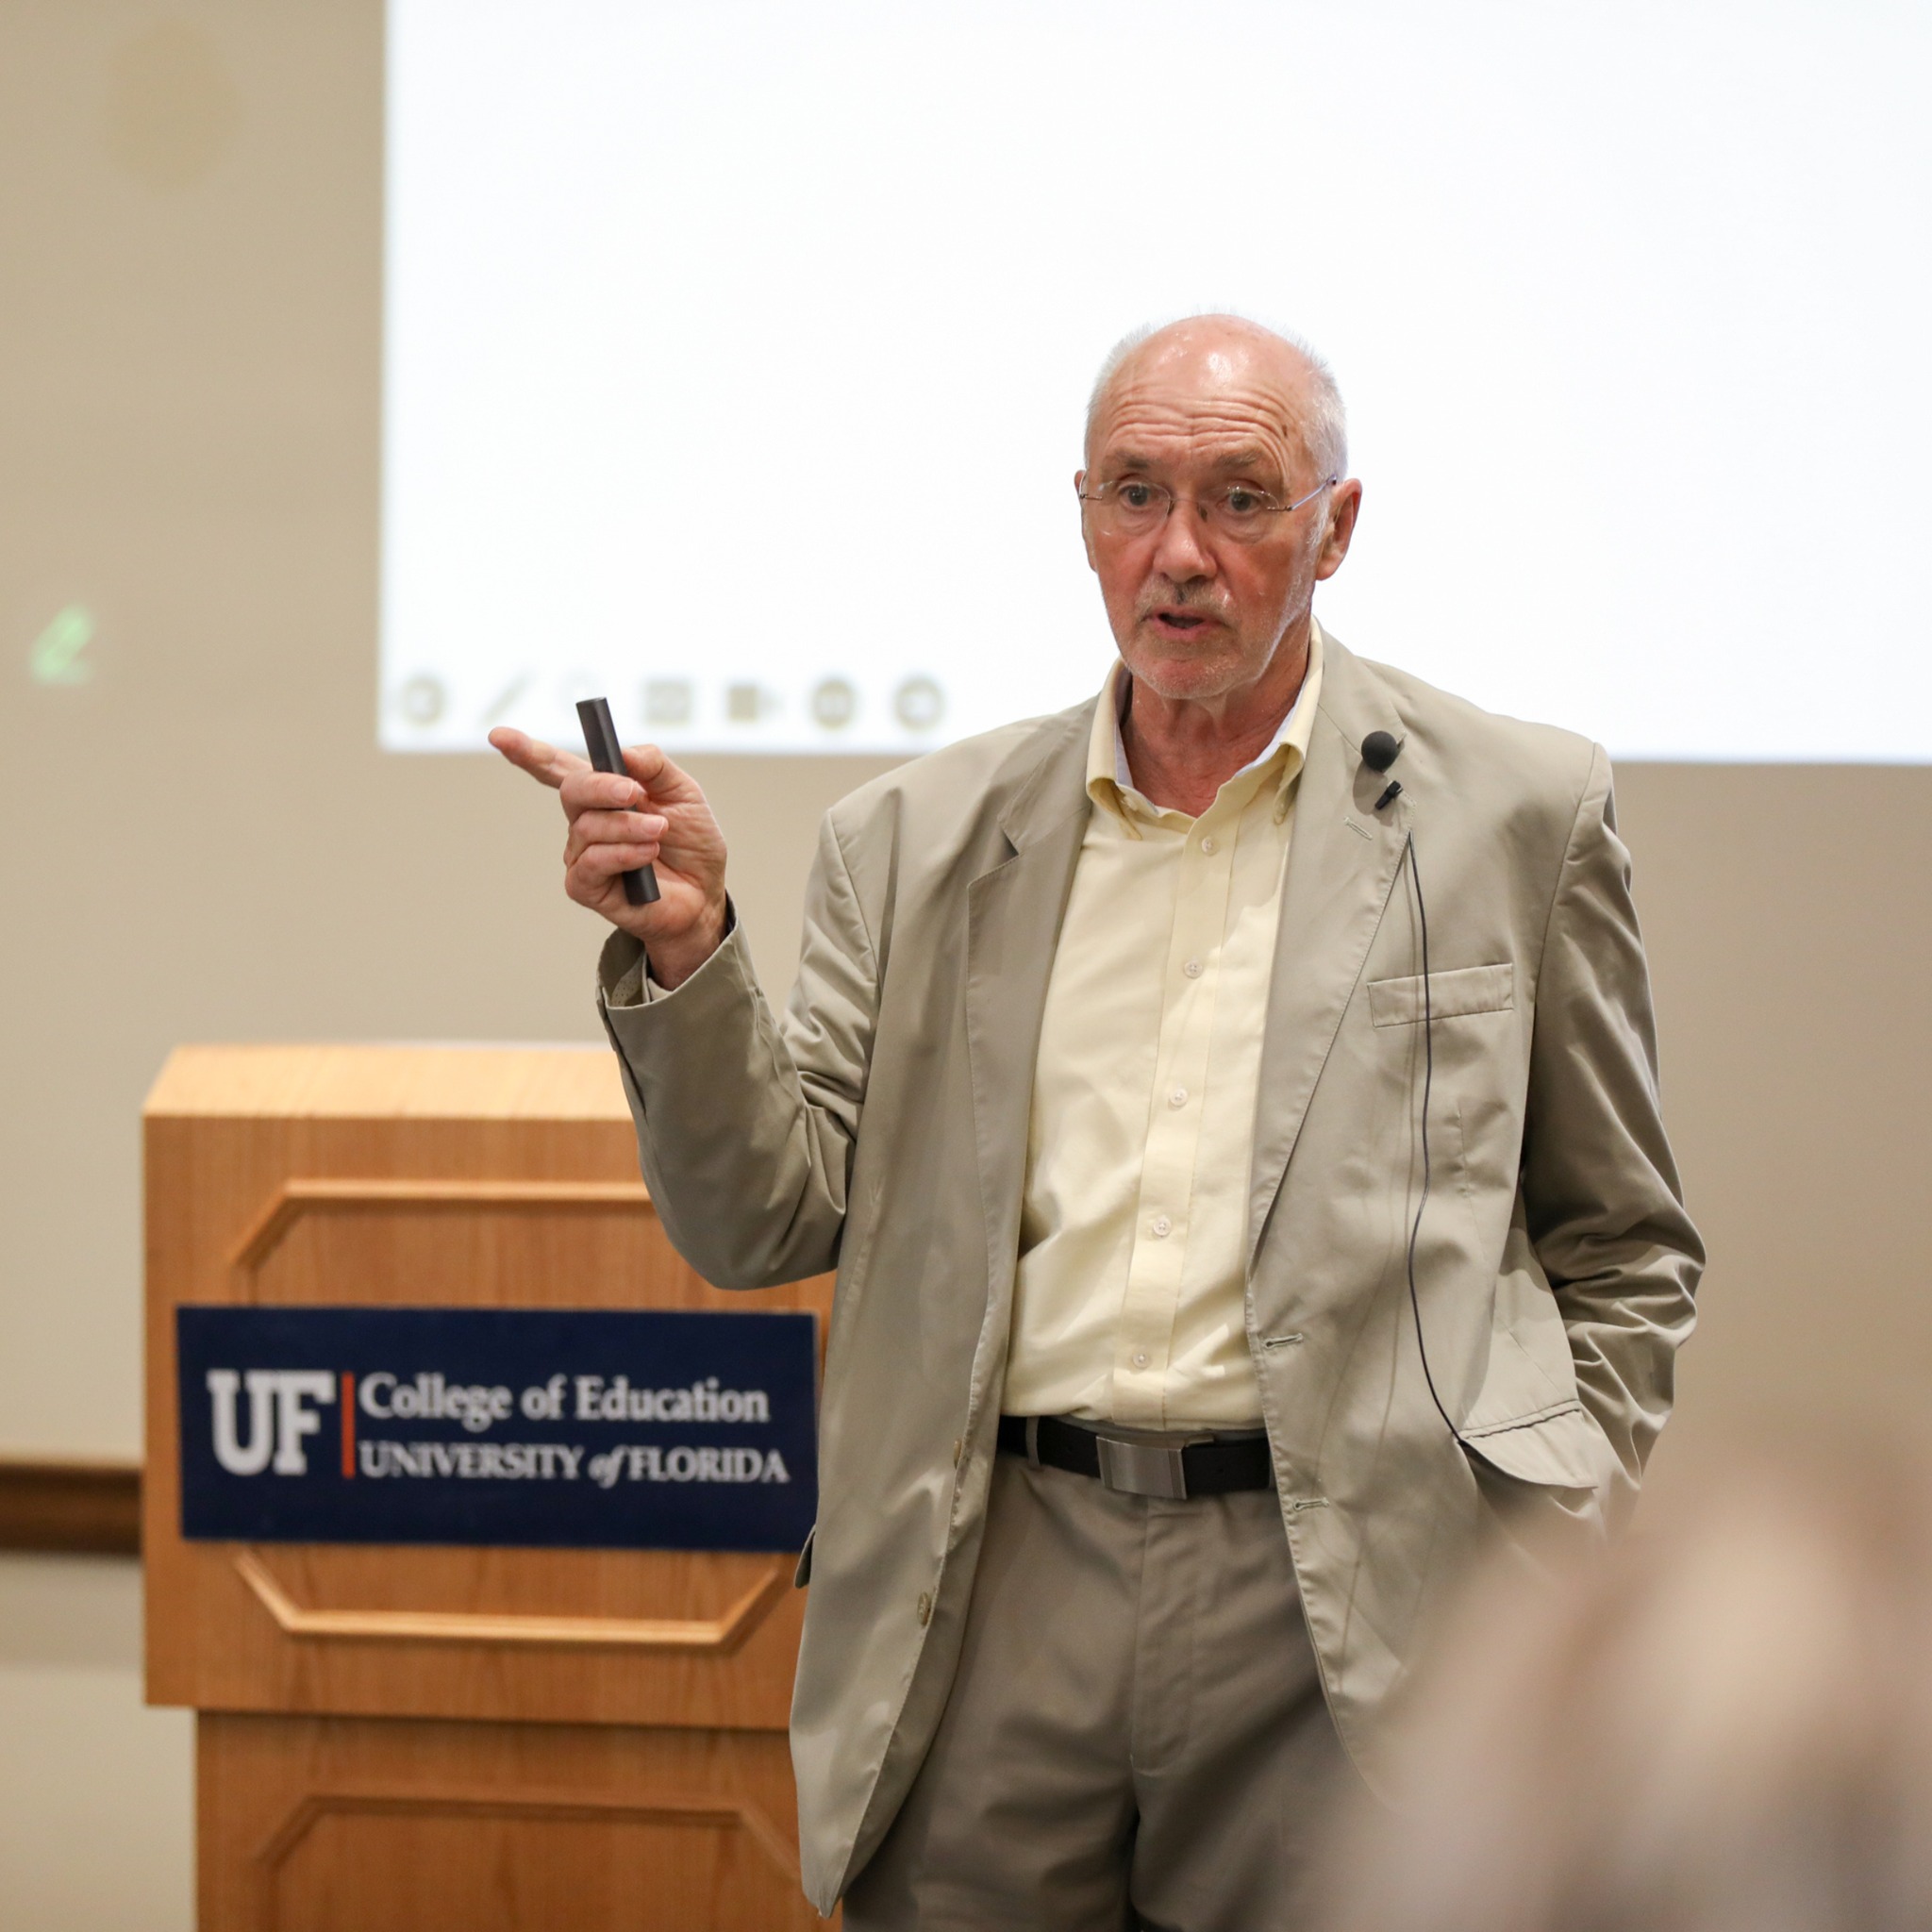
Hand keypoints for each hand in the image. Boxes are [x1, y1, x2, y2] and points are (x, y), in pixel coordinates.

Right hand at [489, 727, 728, 989]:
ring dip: (628, 826)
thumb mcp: (685, 794)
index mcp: (603, 794)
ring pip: (588, 827)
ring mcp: (582, 853)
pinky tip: (646, 855)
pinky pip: (591, 862)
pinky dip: (623, 854)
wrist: (703, 894)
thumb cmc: (690, 844)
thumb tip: (625, 753)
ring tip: (659, 833)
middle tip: (635, 793)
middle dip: (602, 786)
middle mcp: (585, 821)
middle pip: (572, 790)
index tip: (499, 735)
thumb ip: (656, 767)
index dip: (527, 751)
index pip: (557, 768)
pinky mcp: (585, 886)